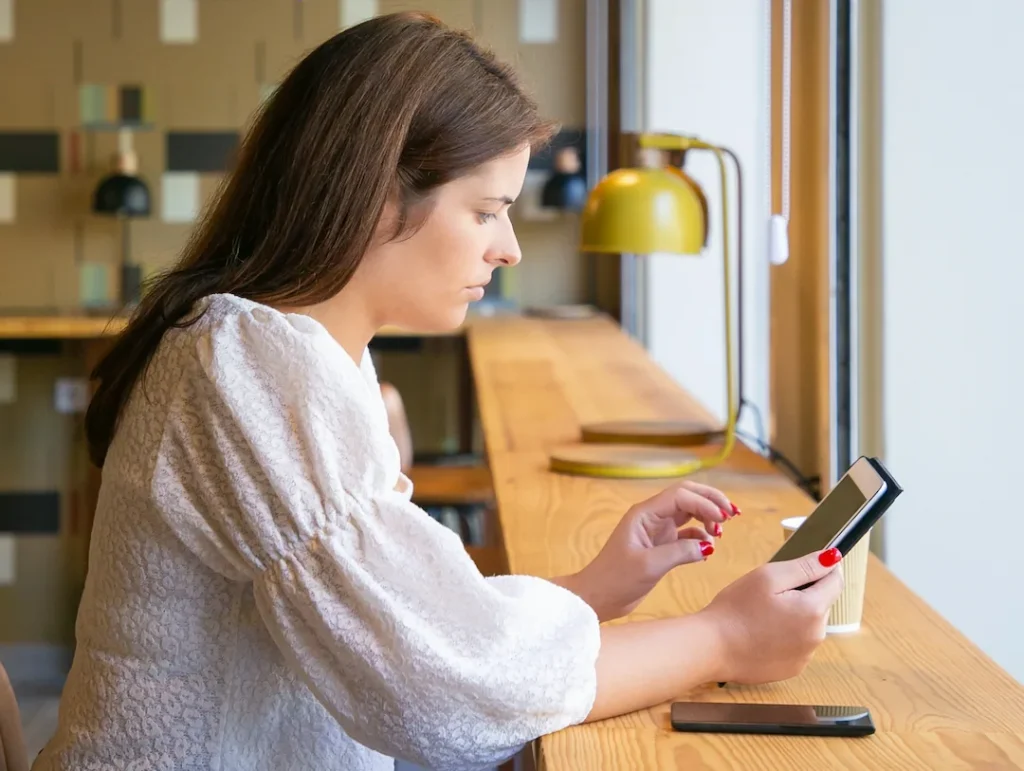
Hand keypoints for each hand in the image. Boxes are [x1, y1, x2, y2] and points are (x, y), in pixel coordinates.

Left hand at [555, 481, 738, 621]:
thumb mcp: (649, 565)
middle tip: (732, 514)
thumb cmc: (615, 579)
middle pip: (688, 496)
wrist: (598, 597)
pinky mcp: (661, 546)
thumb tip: (709, 546)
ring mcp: (657, 530)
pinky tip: (707, 549)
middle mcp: (652, 516)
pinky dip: (701, 538)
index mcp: (645, 513)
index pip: (681, 496)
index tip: (722, 519)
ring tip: (720, 534)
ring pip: (690, 513)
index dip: (705, 503)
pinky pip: (687, 534)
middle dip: (711, 501)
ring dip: (708, 518)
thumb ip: (680, 552)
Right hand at [700, 549, 844, 683]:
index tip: (805, 565)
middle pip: (821, 604)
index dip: (824, 568)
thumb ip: (804, 566)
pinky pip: (797, 645)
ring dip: (795, 616)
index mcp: (813, 610)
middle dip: (804, 594)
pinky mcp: (792, 668)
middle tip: (770, 592)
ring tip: (762, 615)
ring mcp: (805, 656)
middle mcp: (816, 636)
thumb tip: (834, 558)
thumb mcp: (768, 576)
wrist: (711, 648)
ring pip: (809, 625)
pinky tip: (761, 634)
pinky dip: (786, 637)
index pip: (835, 581)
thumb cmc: (735, 609)